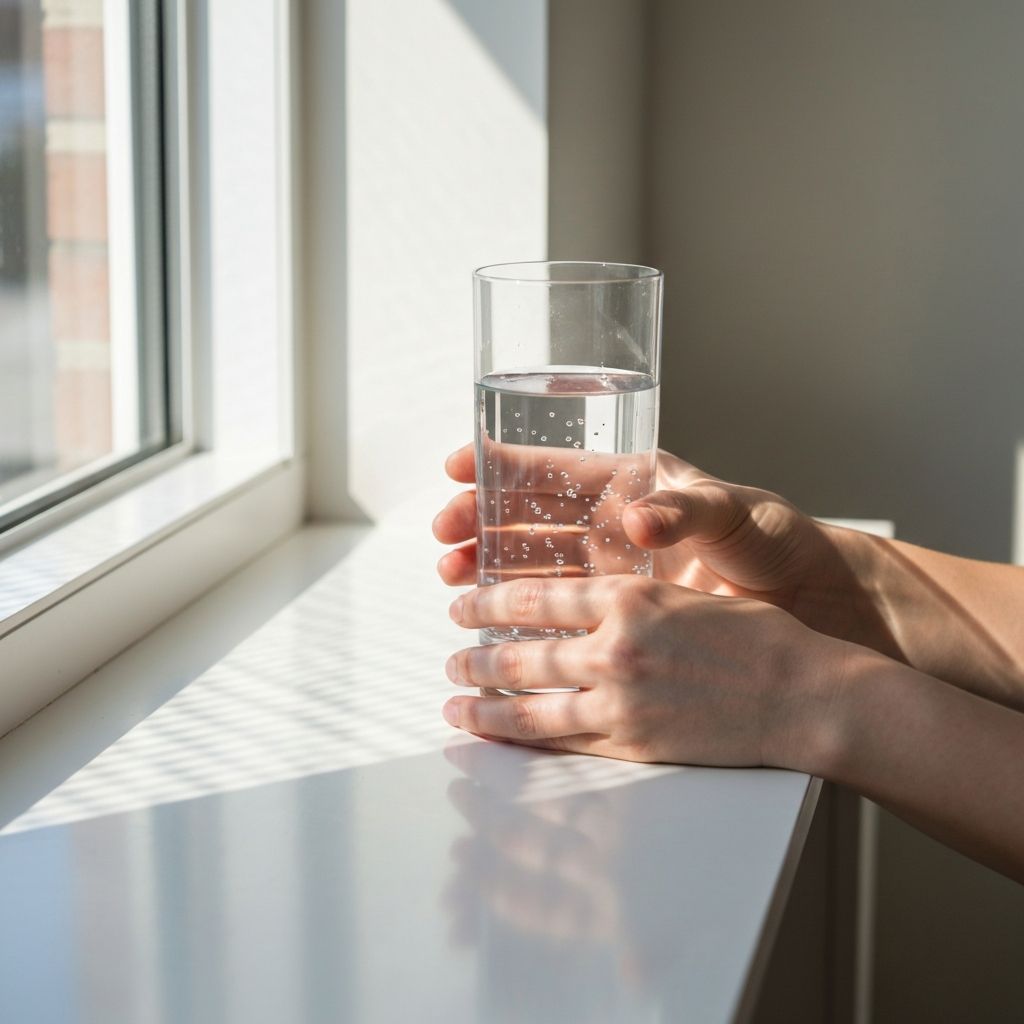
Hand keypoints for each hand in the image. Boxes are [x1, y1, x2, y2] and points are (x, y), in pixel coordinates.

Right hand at [432, 444, 882, 648]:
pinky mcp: (615, 609)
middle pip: (528, 514)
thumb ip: (684, 509)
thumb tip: (635, 518)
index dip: (501, 462)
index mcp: (632, 482)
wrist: (807, 599)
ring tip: (452, 576)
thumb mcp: (732, 512)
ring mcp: (609, 567)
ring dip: (488, 564)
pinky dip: (520, 608)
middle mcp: (610, 521)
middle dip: (480, 519)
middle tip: (444, 534)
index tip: (457, 464)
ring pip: (532, 561)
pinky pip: (556, 605)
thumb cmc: (774, 538)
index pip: (553, 465)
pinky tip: (491, 617)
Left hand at [442, 575, 843, 768]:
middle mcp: (615, 644)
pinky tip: (500, 735)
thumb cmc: (758, 640)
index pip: (535, 596)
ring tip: (454, 703)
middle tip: (449, 657)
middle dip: (474, 654)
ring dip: (483, 703)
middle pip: (520, 650)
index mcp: (630, 596)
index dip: (488, 602)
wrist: (803, 694)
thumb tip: (578, 609)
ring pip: (529, 702)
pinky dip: (522, 738)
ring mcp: (620, 698)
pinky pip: (562, 742)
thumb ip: (629, 602)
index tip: (464, 606)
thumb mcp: (687, 596)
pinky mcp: (632, 743)